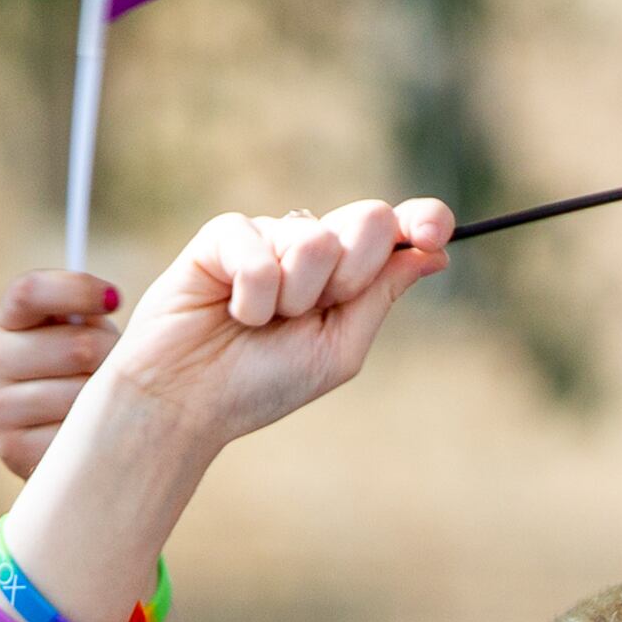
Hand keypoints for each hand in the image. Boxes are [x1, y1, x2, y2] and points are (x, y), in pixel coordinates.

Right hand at [0, 270, 124, 480]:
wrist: (67, 443)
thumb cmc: (84, 372)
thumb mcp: (87, 331)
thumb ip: (93, 312)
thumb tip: (113, 298)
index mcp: (7, 319)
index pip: (31, 291)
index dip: (77, 290)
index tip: (113, 299)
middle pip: (78, 347)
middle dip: (113, 357)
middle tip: (113, 371)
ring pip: (82, 394)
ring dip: (108, 401)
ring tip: (101, 404)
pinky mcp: (11, 448)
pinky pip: (76, 435)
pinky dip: (94, 436)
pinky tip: (87, 435)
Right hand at [81, 199, 453, 469]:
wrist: (187, 402)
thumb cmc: (260, 384)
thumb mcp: (338, 349)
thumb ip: (381, 297)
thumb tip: (434, 252)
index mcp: (345, 275)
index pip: (394, 230)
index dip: (422, 220)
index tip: (434, 231)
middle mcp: (310, 248)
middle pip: (369, 220)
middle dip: (352, 275)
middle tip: (312, 313)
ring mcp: (268, 236)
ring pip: (316, 239)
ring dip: (294, 297)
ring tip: (260, 323)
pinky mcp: (225, 234)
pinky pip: (261, 251)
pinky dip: (253, 297)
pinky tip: (232, 312)